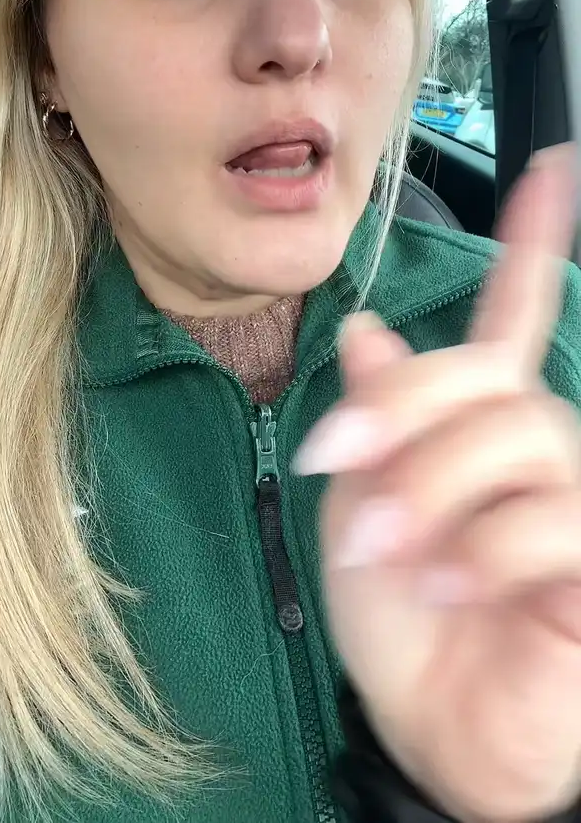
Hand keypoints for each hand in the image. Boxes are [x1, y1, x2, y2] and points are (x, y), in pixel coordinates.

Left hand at [294, 144, 580, 822]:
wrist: (428, 727)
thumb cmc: (398, 621)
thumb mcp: (360, 507)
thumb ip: (378, 421)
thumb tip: (368, 329)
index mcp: (476, 429)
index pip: (511, 324)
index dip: (532, 245)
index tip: (550, 170)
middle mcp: (537, 451)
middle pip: (489, 379)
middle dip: (406, 413)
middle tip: (340, 463)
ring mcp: (570, 505)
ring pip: (520, 439)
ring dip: (433, 488)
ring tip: (388, 548)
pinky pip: (550, 520)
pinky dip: (482, 549)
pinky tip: (450, 585)